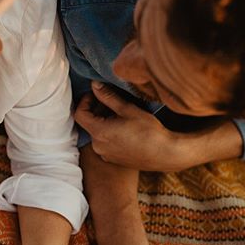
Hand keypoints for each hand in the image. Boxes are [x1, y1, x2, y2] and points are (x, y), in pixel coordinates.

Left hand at [75, 82, 189, 171]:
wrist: (165, 154)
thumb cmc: (149, 131)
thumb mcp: (128, 109)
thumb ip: (108, 97)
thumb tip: (94, 85)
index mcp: (99, 132)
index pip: (80, 114)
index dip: (85, 101)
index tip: (95, 94)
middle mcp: (98, 146)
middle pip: (89, 123)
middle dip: (97, 110)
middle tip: (113, 101)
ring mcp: (105, 154)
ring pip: (97, 133)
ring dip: (104, 121)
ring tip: (122, 114)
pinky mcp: (113, 159)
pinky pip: (105, 143)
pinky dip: (109, 133)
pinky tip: (126, 129)